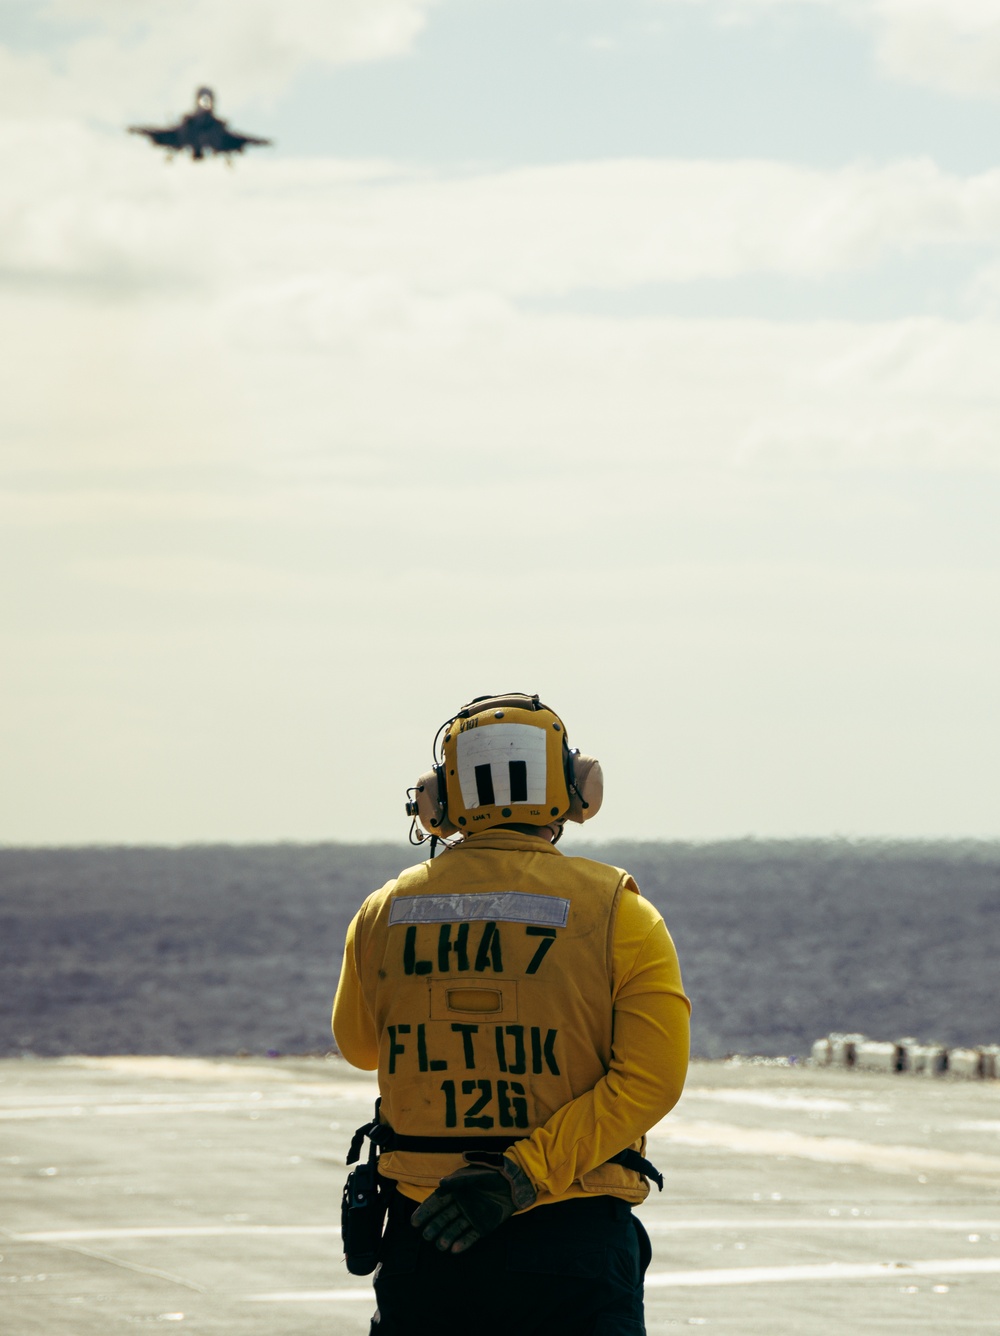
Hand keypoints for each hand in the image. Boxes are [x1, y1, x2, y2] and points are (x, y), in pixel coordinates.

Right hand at [411, 1153, 534, 1253]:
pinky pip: (471, 1236)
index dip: (425, 1211)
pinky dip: (463, 1243)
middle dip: (434, 1227)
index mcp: (456, 1191)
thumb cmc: (492, 1173)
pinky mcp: (483, 1226)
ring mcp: (472, 1216)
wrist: (515, 1182)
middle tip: (426, 1236)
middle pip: (444, 1218)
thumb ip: (458, 1181)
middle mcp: (461, 1205)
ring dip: (447, 1237)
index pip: (436, 1202)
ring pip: (455, 1229)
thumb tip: (440, 1184)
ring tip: (440, 1245)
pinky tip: (454, 1249)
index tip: (414, 1222)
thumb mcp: (475, 1175)